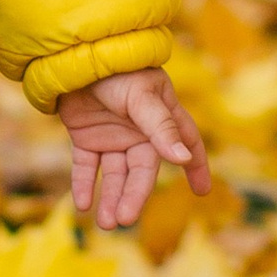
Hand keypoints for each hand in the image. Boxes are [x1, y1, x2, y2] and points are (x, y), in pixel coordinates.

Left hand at [52, 68, 210, 228]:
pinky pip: (86, 167)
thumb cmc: (117, 68)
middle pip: (142, 171)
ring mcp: (112, 135)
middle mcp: (139, 131)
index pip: (186, 144)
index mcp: (161, 118)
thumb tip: (183, 159)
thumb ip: (161, 128)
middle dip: (134, 196)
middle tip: (123, 220)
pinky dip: (84, 185)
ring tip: (105, 223)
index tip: (202, 191)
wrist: (74, 53)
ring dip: (110, 198)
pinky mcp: (86, 137)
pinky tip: (83, 206)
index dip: (196, 166)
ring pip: (114, 174)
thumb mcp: (142, 97)